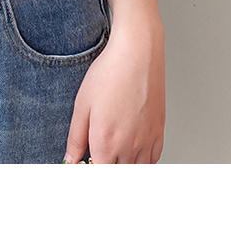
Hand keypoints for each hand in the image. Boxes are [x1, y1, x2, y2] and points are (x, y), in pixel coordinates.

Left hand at [64, 26, 165, 163]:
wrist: (137, 54)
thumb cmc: (110, 74)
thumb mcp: (82, 104)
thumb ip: (76, 137)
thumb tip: (70, 159)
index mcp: (105, 142)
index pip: (98, 176)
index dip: (89, 172)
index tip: (83, 166)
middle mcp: (129, 147)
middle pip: (117, 175)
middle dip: (105, 169)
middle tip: (95, 158)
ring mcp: (147, 141)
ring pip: (136, 171)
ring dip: (123, 168)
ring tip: (112, 154)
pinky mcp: (159, 132)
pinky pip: (153, 161)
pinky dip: (142, 162)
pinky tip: (131, 151)